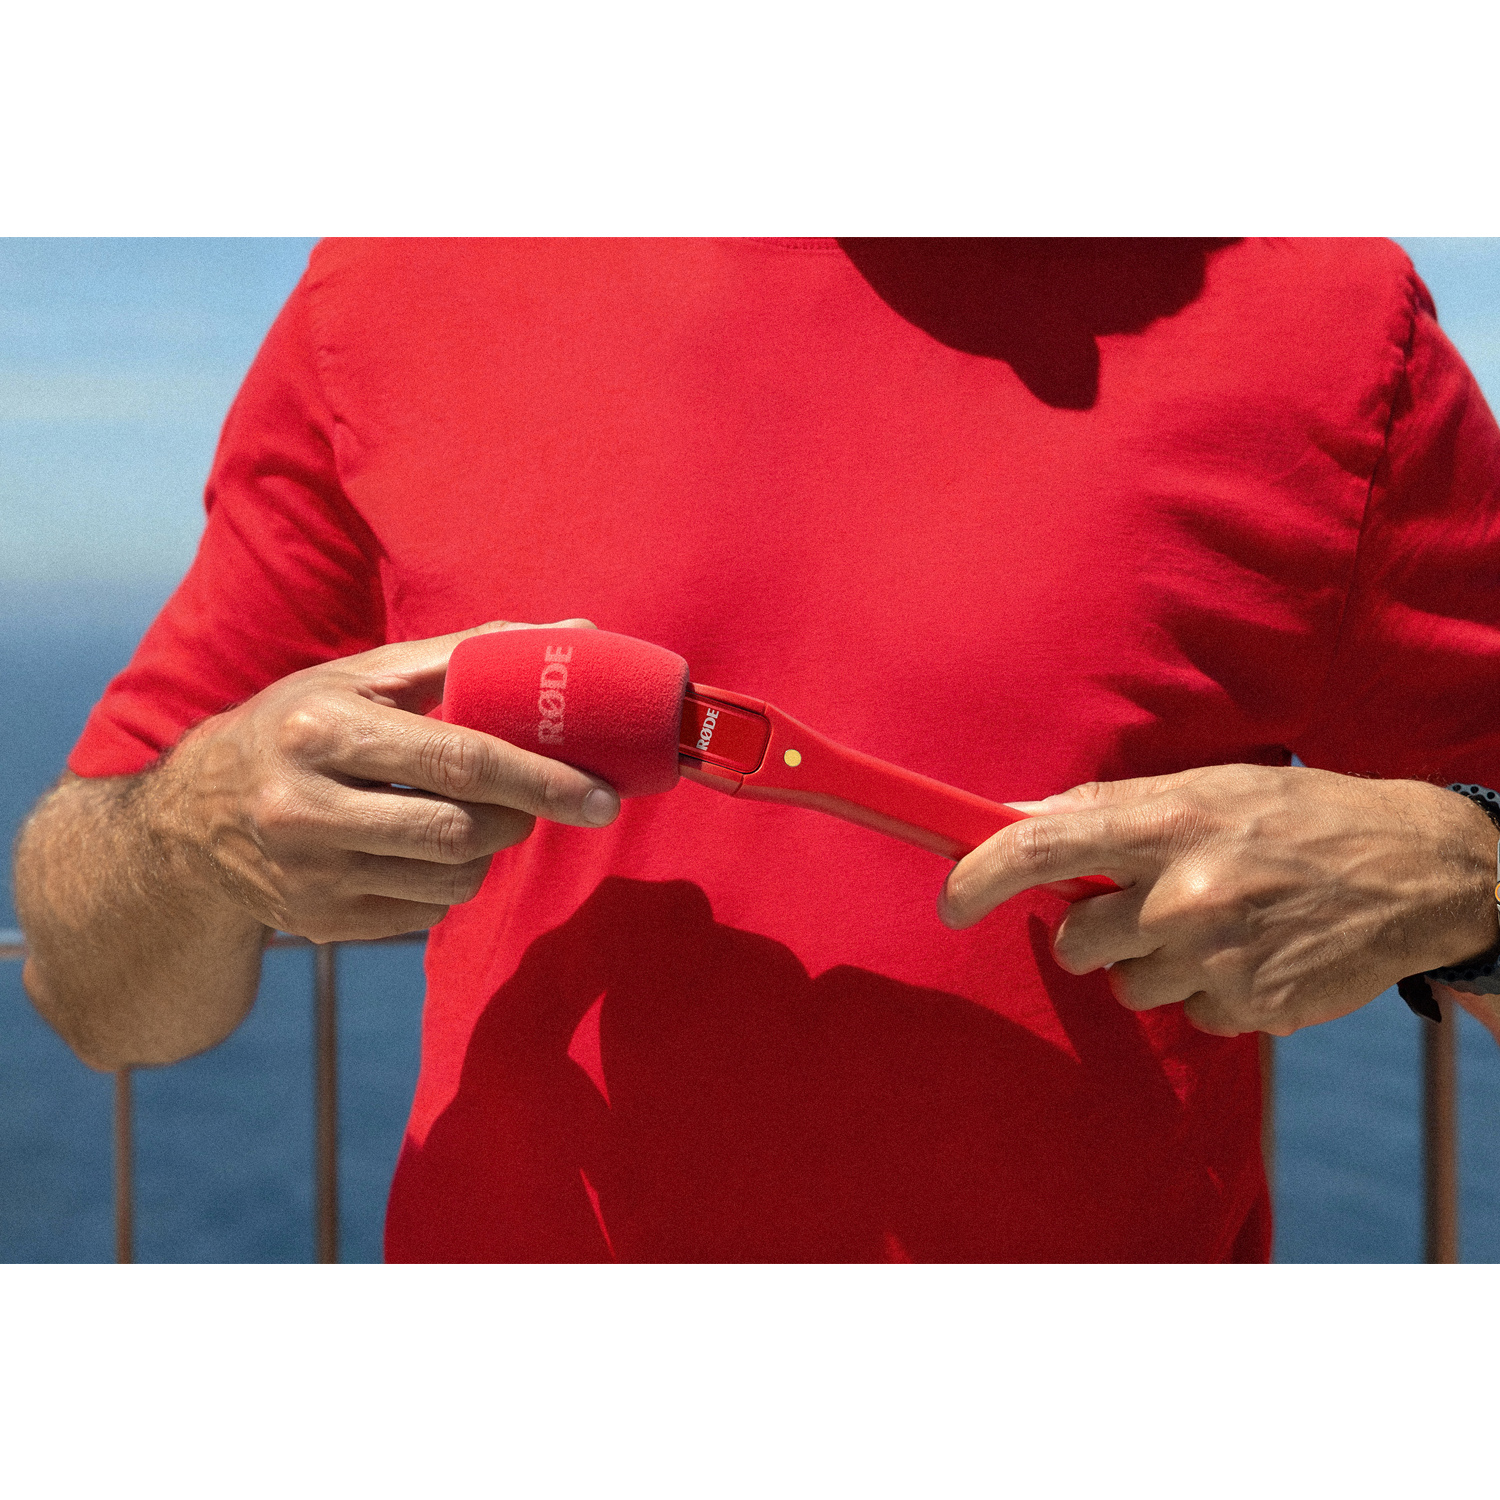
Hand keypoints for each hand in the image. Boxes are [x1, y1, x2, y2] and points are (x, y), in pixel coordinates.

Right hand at [150, 620, 619, 941]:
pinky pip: (429, 913)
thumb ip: (467, 655)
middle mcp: (304, 808)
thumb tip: (578, 629)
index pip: (457, 759)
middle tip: (530, 797)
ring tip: (467, 815)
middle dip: (519, 816)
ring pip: (454, 878)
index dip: (540, 778)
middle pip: (461, 831)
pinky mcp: (320, 924)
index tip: (602, 794)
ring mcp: (309, 875)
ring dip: (488, 848)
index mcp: (320, 729)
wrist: (188, 821)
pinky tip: (423, 849)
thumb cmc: (297, 727)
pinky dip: (451, 881)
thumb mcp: (361, 676)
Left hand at [939, 764, 1499, 1036]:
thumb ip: (1112, 808)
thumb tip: (1017, 816)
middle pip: (1075, 942)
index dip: (980, 876)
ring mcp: (1219, 960)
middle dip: (1093, 929)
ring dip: (1151, 963)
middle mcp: (1186, 895)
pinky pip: (1186, 1016)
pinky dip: (1206, 993)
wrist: (1420, 871)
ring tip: (1216, 924)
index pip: (1042, 846)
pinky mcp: (1252, 1010)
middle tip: (1147, 904)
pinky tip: (1251, 955)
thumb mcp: (1210, 785)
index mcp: (1170, 823)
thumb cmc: (1301, 816)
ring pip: (1126, 987)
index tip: (950, 901)